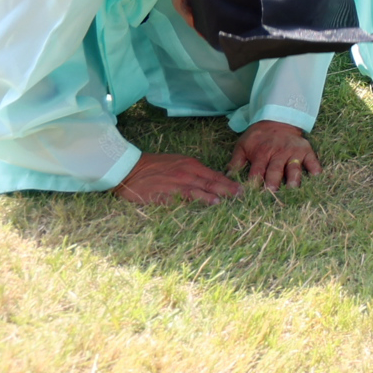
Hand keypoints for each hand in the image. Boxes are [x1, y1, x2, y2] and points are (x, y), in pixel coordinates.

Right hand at [114, 153, 240, 205]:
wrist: (131, 168)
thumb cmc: (156, 165)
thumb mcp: (179, 162)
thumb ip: (195, 171)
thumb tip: (212, 180)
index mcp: (191, 165)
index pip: (214, 175)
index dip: (228, 182)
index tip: (241, 189)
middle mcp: (184, 174)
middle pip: (208, 182)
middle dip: (225, 189)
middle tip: (240, 195)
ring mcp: (173, 185)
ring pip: (194, 191)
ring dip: (208, 196)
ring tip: (220, 202)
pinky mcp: (160, 196)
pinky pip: (175, 202)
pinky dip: (185, 205)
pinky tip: (193, 209)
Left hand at [228, 121, 319, 190]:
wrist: (277, 119)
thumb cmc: (258, 137)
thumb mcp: (243, 146)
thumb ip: (235, 162)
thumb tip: (226, 178)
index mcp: (261, 153)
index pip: (257, 171)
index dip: (254, 183)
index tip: (251, 194)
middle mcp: (278, 153)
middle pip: (275, 170)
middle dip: (273, 182)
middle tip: (271, 193)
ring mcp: (293, 152)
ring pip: (293, 167)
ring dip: (293, 177)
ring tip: (293, 188)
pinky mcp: (305, 150)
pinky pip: (312, 159)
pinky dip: (315, 167)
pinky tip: (316, 175)